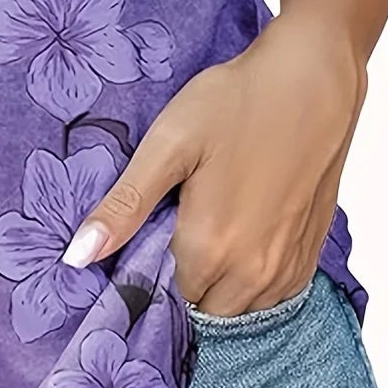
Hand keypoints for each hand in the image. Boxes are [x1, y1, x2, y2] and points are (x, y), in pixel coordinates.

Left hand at [61, 13, 366, 314]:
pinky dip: (254, 282)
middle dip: (185, 284)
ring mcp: (287, 266)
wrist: (311, 79)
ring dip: (221, 287)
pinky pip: (275, 296)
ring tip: (210, 231)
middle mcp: (254, 271)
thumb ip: (124, 207)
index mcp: (210, 248)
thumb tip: (76, 258)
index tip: (149, 239)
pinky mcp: (311, 253)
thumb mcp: (168, 144)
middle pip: (203, 309)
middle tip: (177, 230)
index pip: (165, 297)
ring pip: (241, 309)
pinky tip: (243, 237)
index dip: (150, 272)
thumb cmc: (236, 102)